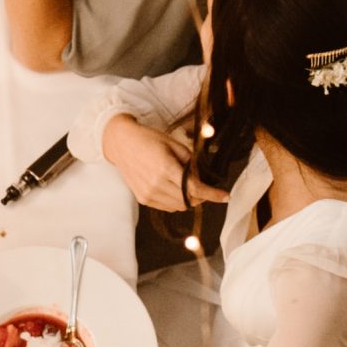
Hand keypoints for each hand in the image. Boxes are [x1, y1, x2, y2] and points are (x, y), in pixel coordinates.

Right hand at [100, 115, 228, 213]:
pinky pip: (167, 207)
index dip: (213, 194)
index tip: (225, 196)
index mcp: (165, 168)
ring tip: (186, 185)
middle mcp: (156, 184)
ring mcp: (148, 194)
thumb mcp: (175, 144)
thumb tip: (204, 178)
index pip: (195, 189)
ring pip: (179, 207)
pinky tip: (174, 188)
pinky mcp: (143, 199)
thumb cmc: (149, 140)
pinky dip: (176, 201)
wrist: (122, 144)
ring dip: (189, 199)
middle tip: (205, 186)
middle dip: (202, 196)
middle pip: (189, 201)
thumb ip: (191, 163)